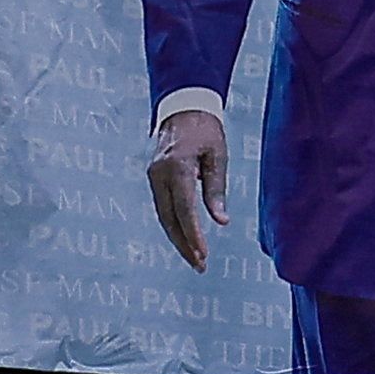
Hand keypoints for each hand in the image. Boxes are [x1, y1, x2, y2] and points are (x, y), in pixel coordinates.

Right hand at [147, 109, 227, 269]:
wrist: (182, 107)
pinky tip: (186, 239)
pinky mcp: (154, 178)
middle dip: (184, 245)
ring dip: (178, 239)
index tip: (203, 255)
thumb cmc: (205, 130)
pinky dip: (174, 225)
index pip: (185, 210)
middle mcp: (159, 175)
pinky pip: (163, 207)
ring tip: (195, 259)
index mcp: (177, 168)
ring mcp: (153, 177)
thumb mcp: (217, 157)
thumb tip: (221, 221)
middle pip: (169, 219)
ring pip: (164, 216)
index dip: (194, 235)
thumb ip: (216, 190)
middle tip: (200, 266)